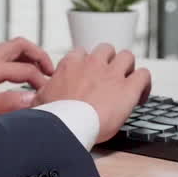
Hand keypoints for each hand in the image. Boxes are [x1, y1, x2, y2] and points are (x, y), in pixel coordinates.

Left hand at [0, 37, 54, 123]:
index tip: (50, 94)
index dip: (42, 80)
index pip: (25, 69)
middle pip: (19, 45)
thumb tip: (32, 98)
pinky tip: (7, 77)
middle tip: (50, 71)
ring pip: (6, 50)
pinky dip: (8, 63)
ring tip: (35, 72)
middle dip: (38, 55)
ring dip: (24, 57)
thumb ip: (7, 104)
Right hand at [33, 45, 150, 141]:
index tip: (88, 78)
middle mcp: (93, 64)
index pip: (82, 53)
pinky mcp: (128, 88)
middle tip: (109, 77)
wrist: (68, 127)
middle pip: (106, 49)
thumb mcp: (40, 100)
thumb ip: (43, 93)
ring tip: (126, 82)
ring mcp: (112, 74)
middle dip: (109, 61)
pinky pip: (144, 75)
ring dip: (128, 67)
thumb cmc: (54, 116)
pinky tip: (140, 96)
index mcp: (71, 64)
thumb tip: (33, 98)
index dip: (87, 65)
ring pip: (127, 56)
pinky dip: (144, 83)